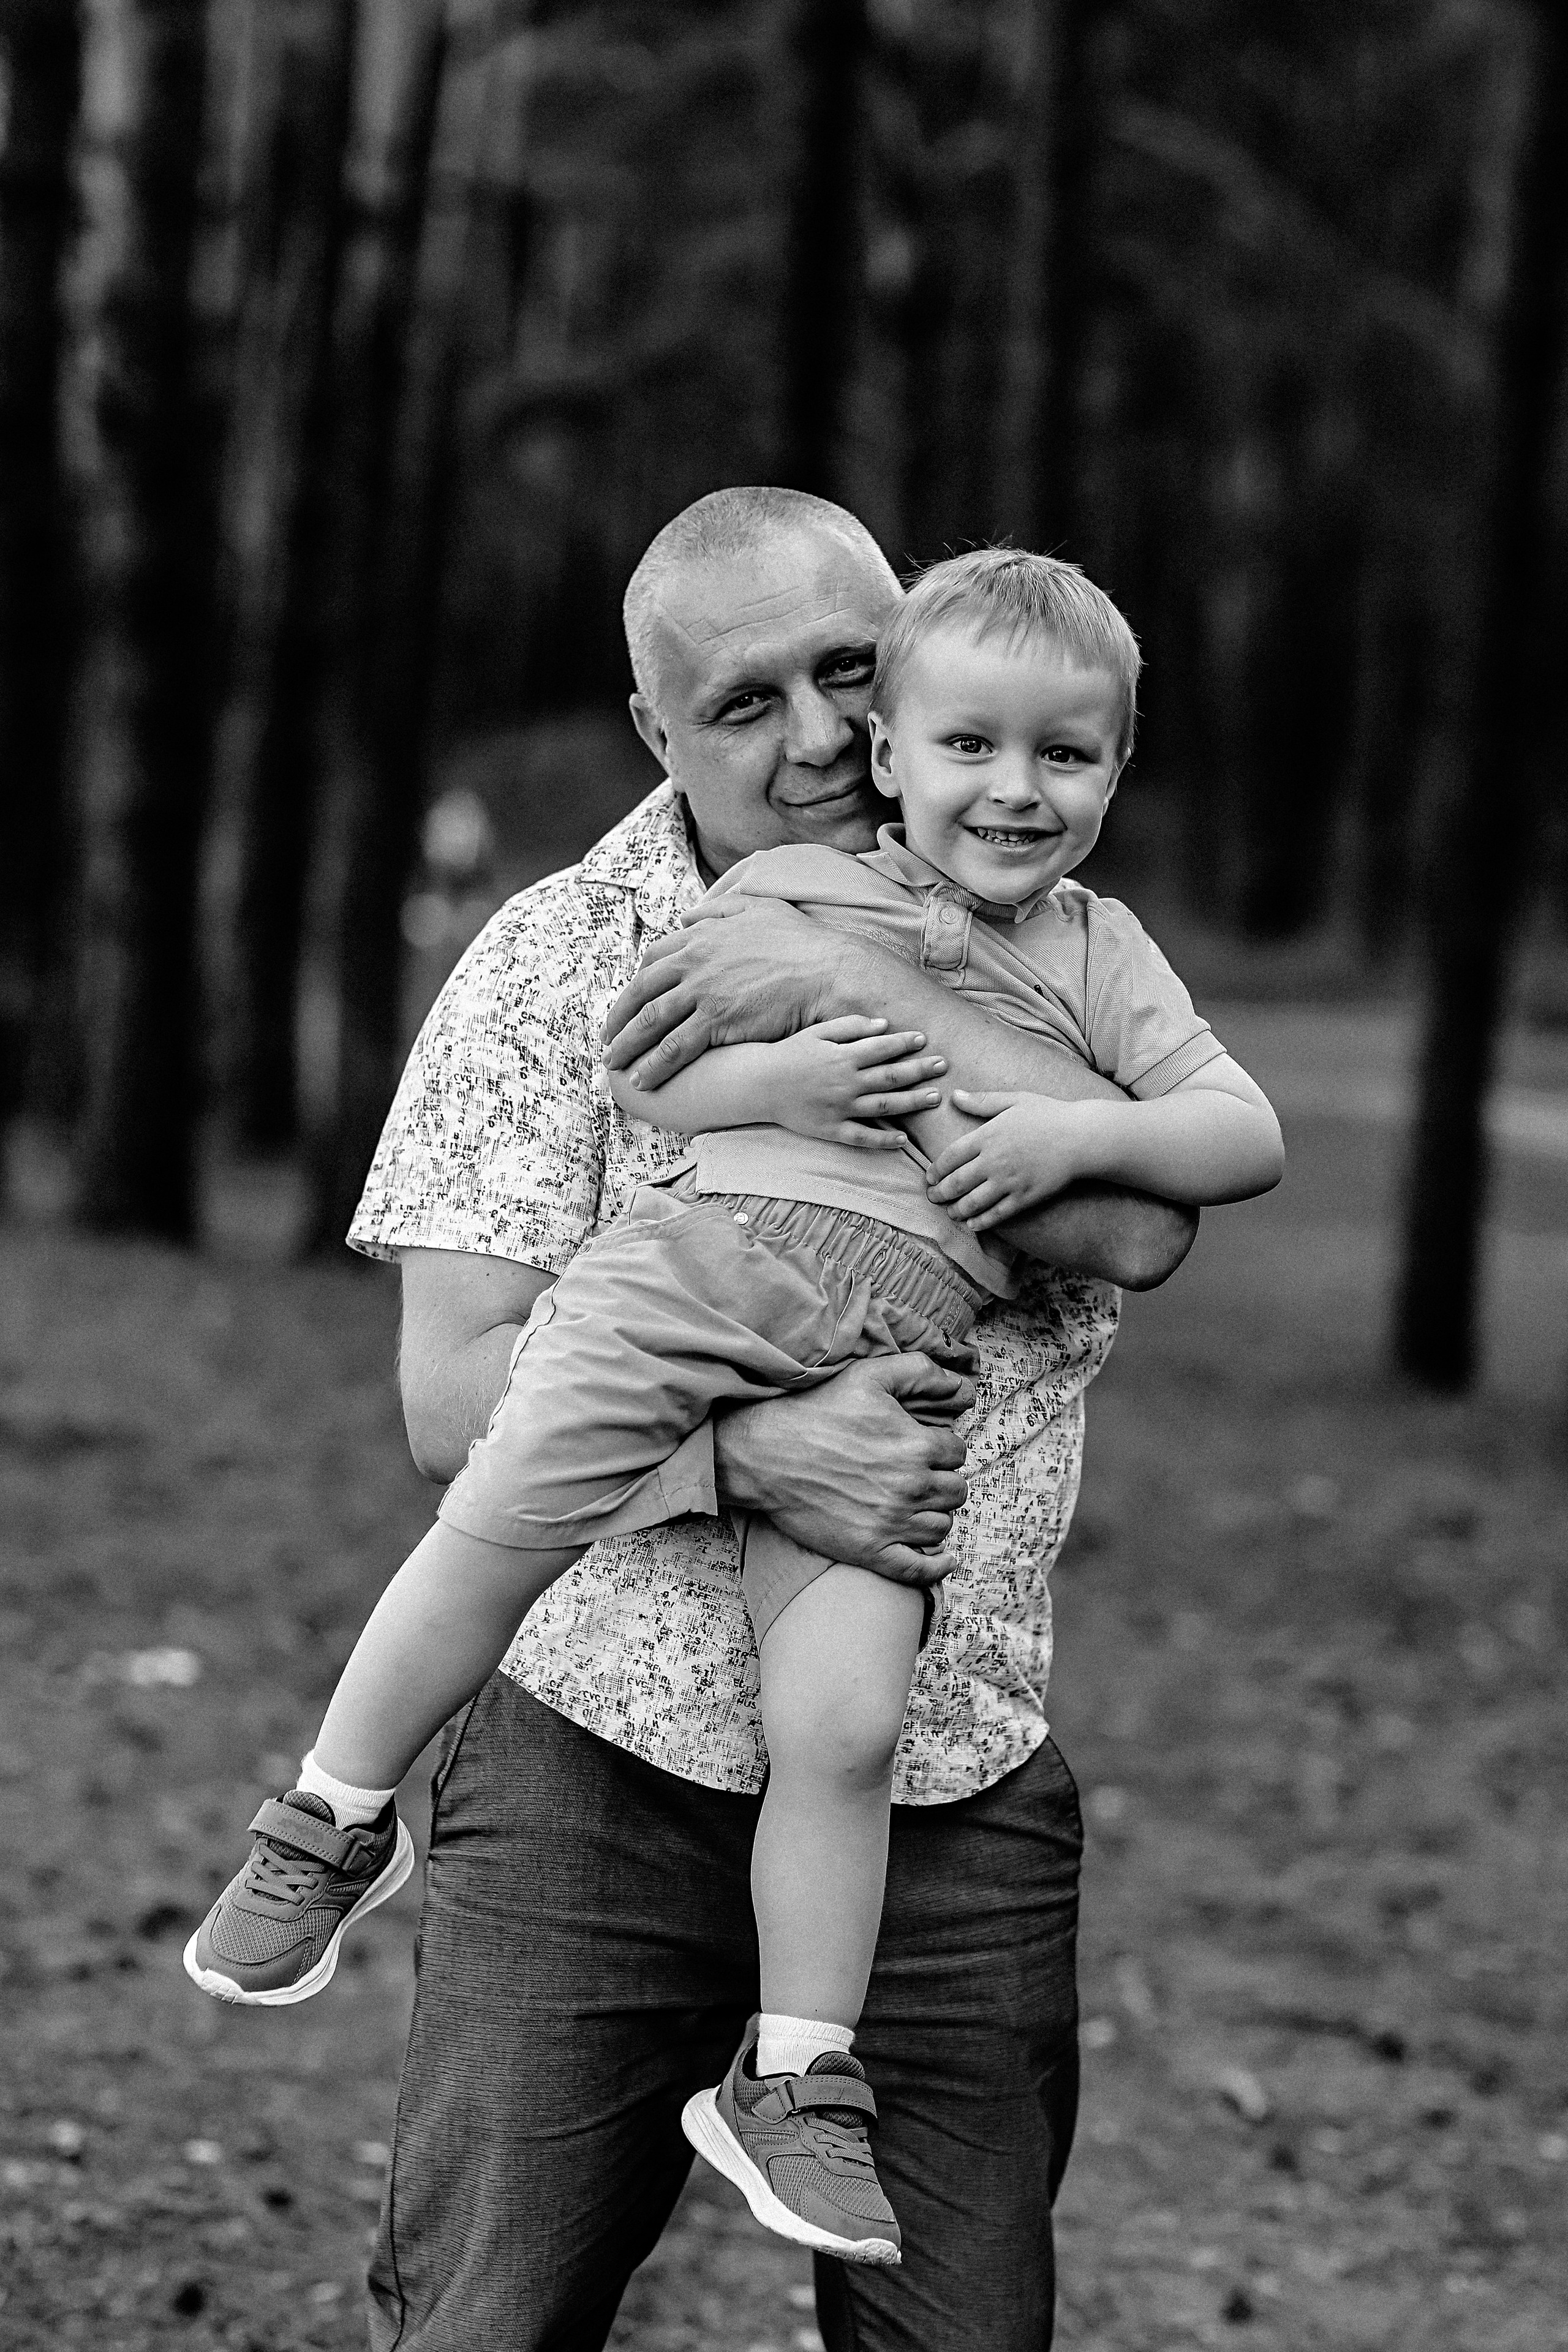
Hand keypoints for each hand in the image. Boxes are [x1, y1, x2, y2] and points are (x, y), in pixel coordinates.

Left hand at [602, 899, 840, 1086]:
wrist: (826, 971)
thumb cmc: (800, 942)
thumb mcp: (758, 908)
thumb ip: (720, 909)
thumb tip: (688, 917)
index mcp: (701, 936)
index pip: (654, 960)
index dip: (638, 982)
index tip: (631, 1000)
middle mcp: (694, 962)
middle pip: (642, 992)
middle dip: (619, 1018)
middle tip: (608, 1038)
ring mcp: (702, 992)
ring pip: (651, 1022)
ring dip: (628, 1045)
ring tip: (614, 1064)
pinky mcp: (716, 1021)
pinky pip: (674, 1048)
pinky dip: (654, 1065)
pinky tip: (643, 1080)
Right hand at [713, 1354, 973, 1582]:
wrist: (764, 1453)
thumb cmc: (815, 1411)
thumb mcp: (868, 1374)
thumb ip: (920, 1371)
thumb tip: (961, 1383)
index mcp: (916, 1445)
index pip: (957, 1452)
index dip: (942, 1447)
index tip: (925, 1447)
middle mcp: (910, 1487)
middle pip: (955, 1490)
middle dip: (942, 1480)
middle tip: (920, 1474)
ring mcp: (891, 1523)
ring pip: (941, 1526)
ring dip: (934, 1514)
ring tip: (916, 1503)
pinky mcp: (870, 1551)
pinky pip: (919, 1569)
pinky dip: (936, 1566)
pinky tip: (942, 1557)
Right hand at [765, 1017, 945, 1149]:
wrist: (759, 1084)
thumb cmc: (790, 1054)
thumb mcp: (817, 1032)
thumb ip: (850, 1027)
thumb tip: (883, 1025)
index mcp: (843, 1056)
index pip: (882, 1048)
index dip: (905, 1043)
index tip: (924, 1040)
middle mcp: (846, 1083)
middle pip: (891, 1077)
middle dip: (920, 1070)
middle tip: (943, 1065)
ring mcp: (840, 1109)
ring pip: (884, 1107)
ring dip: (912, 1102)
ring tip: (935, 1098)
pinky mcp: (831, 1130)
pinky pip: (862, 1138)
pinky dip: (883, 1141)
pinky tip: (903, 1140)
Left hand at [926, 1089, 1094, 1230]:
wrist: (1082, 1138)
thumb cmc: (1049, 1115)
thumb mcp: (1014, 1100)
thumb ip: (982, 1101)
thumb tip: (954, 1095)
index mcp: (988, 1136)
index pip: (950, 1157)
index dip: (935, 1170)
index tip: (930, 1177)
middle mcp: (994, 1161)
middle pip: (956, 1183)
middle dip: (939, 1193)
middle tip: (933, 1198)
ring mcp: (1009, 1182)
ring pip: (972, 1203)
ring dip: (956, 1211)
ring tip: (950, 1213)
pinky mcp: (1025, 1198)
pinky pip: (996, 1215)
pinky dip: (980, 1222)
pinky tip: (972, 1224)